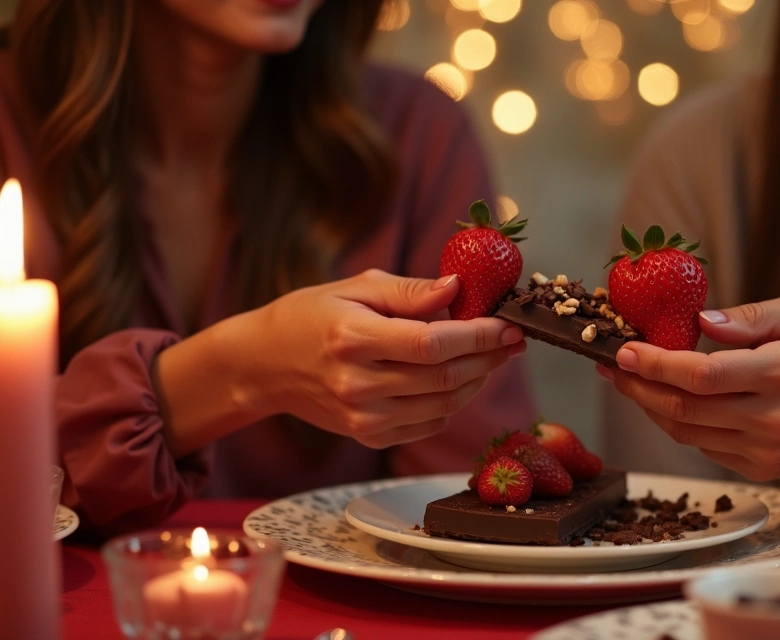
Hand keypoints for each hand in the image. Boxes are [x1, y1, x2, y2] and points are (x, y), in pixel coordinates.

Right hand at [245, 269, 524, 448]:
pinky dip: (454, 401)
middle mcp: (358, 384)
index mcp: (353, 338)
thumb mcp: (355, 288)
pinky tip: (461, 378)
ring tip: (492, 356)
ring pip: (445, 404)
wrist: (265, 366)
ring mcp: (363, 417)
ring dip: (478, 380)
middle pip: (445, 376)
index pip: (433, 343)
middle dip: (489, 357)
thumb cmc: (311, 316)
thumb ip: (411, 292)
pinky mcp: (369, 436)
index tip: (508, 324)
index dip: (479, 335)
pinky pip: (430, 423)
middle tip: (514, 340)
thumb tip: (459, 288)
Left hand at [599, 291, 779, 479]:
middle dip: (638, 387)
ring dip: (651, 408)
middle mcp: (775, 417)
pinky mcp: (764, 468)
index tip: (623, 350)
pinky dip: (680, 424)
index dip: (654, 365)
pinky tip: (667, 401)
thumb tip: (701, 322)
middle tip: (612, 365)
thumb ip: (752, 316)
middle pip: (685, 408)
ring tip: (630, 381)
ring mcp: (768, 450)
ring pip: (688, 432)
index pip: (702, 374)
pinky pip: (705, 447)